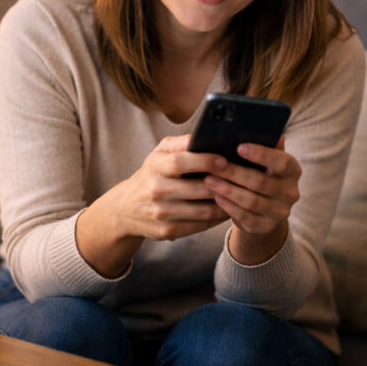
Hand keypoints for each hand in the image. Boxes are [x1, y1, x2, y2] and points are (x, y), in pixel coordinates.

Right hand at [77, 134, 228, 276]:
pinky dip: (216, 218)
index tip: (225, 160)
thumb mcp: (158, 154)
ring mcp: (161, 213)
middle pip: (197, 189)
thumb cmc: (151, 174)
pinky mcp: (167, 231)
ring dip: (224, 204)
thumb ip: (181, 142)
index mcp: (154, 166)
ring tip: (238, 195)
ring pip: (203, 210)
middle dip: (222, 184)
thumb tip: (208, 134)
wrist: (124, 209)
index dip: (205, 161)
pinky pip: (200, 225)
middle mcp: (156, 190)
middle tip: (242, 180)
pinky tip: (225, 210)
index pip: (181, 162)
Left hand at [202, 136, 301, 263]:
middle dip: (234, 172)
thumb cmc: (261, 174)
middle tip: (213, 164)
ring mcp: (280, 212)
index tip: (239, 146)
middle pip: (260, 182)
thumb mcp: (265, 160)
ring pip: (251, 201)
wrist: (265, 209)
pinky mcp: (265, 227)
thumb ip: (263, 145)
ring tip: (208, 179)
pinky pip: (245, 217)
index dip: (261, 154)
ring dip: (227, 190)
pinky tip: (215, 197)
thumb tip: (258, 125)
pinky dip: (228, 206)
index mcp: (293, 170)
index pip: (281, 161)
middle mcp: (291, 192)